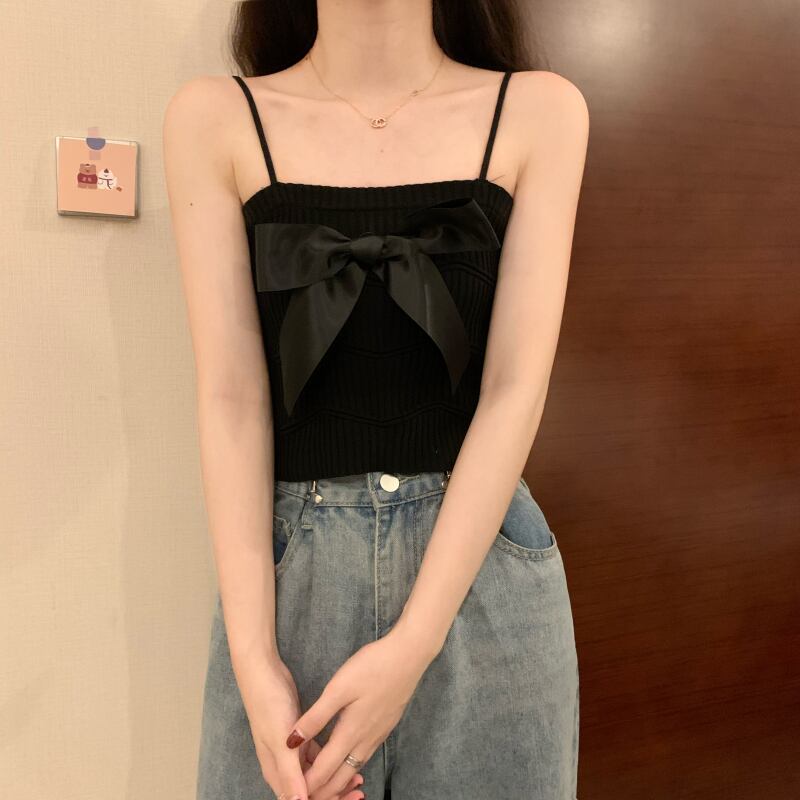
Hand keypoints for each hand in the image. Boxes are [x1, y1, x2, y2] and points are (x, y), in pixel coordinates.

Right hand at [234, 653, 365, 799]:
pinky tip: (346, 756)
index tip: (348, 798)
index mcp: (276, 772)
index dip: (325, 799)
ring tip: (359, 778)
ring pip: (315, 772)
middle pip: (310, 789)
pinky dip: (331, 759)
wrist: (263, 671)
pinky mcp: (300, 736)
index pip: (301, 798)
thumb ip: (290, 772)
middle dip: (334, 792)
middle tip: (359, 791)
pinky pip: (317, 755)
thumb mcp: (280, 739)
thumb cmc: (268, 705)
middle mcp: (283, 766)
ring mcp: (292, 751)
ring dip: (335, 777)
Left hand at [285, 628, 433, 799]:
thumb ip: (315, 717)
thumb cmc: (372, 667)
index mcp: (351, 732)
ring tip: (321, 784)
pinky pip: (364, 756)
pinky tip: (345, 759)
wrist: (409, 655)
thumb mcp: (338, 688)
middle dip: (322, 790)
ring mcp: (378, 734)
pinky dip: (351, 766)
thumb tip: (291, 742)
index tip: (293, 792)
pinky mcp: (385, 726)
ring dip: (337, 780)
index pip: (324, 771)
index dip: (306, 784)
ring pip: (354, 767)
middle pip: (340, 777)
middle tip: (305, 794)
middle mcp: (366, 740)